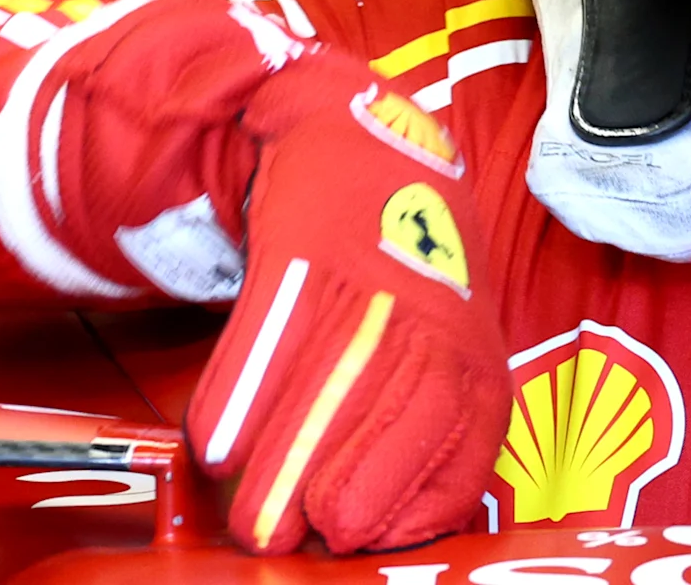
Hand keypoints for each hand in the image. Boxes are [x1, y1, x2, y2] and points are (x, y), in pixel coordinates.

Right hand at [187, 51, 509, 553]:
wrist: (364, 145)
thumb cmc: (406, 275)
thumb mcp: (448, 346)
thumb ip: (429, 428)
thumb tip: (387, 531)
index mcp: (473, 358)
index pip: (463, 448)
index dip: (412, 505)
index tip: (363, 544)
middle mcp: (434, 319)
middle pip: (399, 413)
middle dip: (343, 490)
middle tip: (288, 546)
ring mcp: (371, 278)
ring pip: (332, 379)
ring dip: (287, 461)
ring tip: (252, 524)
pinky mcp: (308, 247)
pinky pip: (273, 326)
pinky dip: (240, 390)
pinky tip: (217, 446)